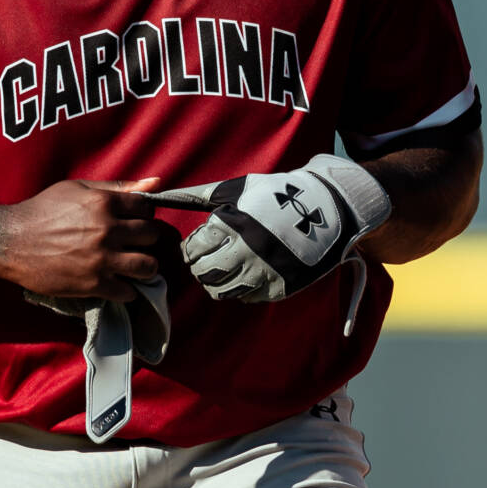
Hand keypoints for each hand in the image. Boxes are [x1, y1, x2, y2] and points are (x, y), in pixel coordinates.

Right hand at [0, 179, 175, 301]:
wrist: (11, 242)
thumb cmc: (43, 211)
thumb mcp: (77, 189)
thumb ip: (118, 187)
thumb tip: (157, 182)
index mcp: (104, 203)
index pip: (147, 207)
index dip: (143, 214)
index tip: (134, 221)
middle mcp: (107, 230)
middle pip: (152, 236)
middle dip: (146, 239)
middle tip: (134, 244)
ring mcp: (101, 259)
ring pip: (148, 266)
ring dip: (145, 267)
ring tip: (134, 266)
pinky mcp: (93, 284)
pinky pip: (128, 291)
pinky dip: (127, 290)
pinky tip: (118, 283)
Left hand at [168, 153, 392, 302]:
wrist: (326, 209)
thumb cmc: (275, 194)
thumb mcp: (235, 189)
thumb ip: (196, 196)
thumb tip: (160, 196)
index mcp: (231, 225)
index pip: (193, 250)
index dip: (192, 248)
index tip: (200, 245)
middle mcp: (244, 252)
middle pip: (204, 275)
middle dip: (201, 268)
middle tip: (209, 259)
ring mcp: (264, 272)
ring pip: (223, 291)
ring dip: (219, 282)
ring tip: (226, 268)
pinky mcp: (280, 286)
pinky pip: (249, 298)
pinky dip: (244, 289)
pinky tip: (249, 273)